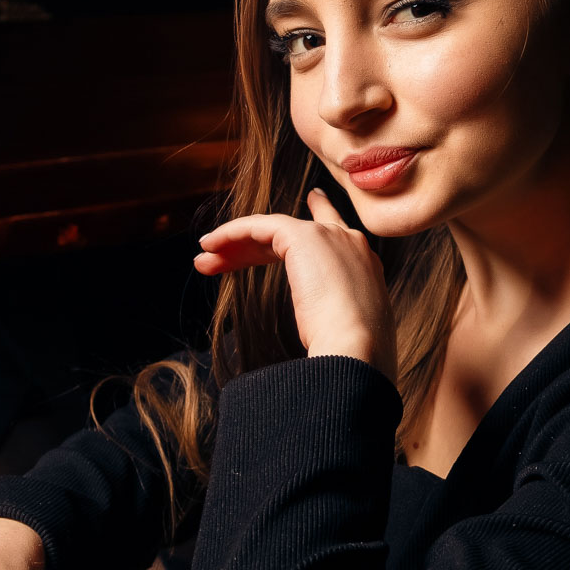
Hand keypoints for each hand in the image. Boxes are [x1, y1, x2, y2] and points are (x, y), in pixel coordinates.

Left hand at [195, 187, 397, 381]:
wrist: (358, 352)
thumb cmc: (352, 358)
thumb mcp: (347, 334)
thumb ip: (335, 323)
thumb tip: (320, 347)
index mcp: (365, 269)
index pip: (331, 240)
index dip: (306, 230)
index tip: (302, 211)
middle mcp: (351, 244)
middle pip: (294, 234)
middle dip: (253, 246)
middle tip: (221, 256)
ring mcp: (330, 236)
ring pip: (272, 229)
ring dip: (235, 244)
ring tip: (205, 259)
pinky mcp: (304, 236)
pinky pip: (259, 225)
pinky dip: (232, 233)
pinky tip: (210, 246)